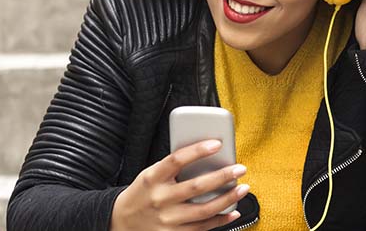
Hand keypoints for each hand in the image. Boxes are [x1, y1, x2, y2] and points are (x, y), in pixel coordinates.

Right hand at [110, 140, 248, 230]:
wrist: (122, 222)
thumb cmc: (143, 192)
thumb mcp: (150, 174)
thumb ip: (173, 168)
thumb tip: (206, 157)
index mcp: (152, 178)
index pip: (177, 160)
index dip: (198, 150)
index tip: (217, 143)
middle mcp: (160, 199)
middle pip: (196, 187)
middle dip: (222, 177)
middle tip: (240, 168)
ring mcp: (167, 220)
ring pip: (204, 211)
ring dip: (227, 199)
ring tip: (243, 188)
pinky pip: (202, 228)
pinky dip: (221, 220)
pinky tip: (233, 211)